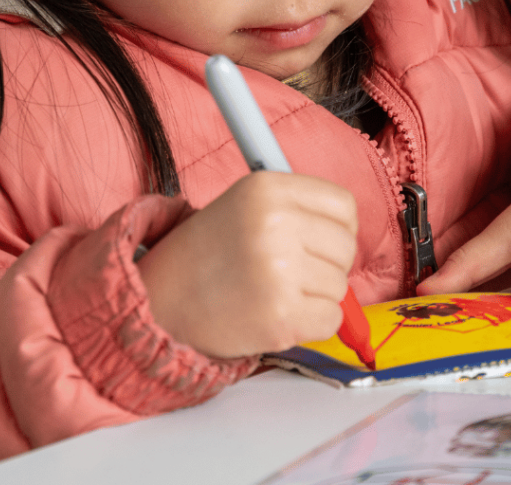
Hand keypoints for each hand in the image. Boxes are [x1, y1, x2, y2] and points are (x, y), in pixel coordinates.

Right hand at [137, 173, 356, 357]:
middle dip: (327, 264)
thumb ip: (297, 206)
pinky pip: (331, 319)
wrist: (161, 300)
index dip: (337, 227)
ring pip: (340, 285)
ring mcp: (279, 270)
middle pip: (346, 247)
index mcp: (267, 187)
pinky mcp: (281, 316)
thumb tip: (349, 228)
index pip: (343, 205)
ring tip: (274, 290)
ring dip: (315, 295)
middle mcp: (275, 222)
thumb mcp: (246, 203)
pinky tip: (279, 313)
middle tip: (291, 270)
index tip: (320, 239)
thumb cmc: (209, 252)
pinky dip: (312, 322)